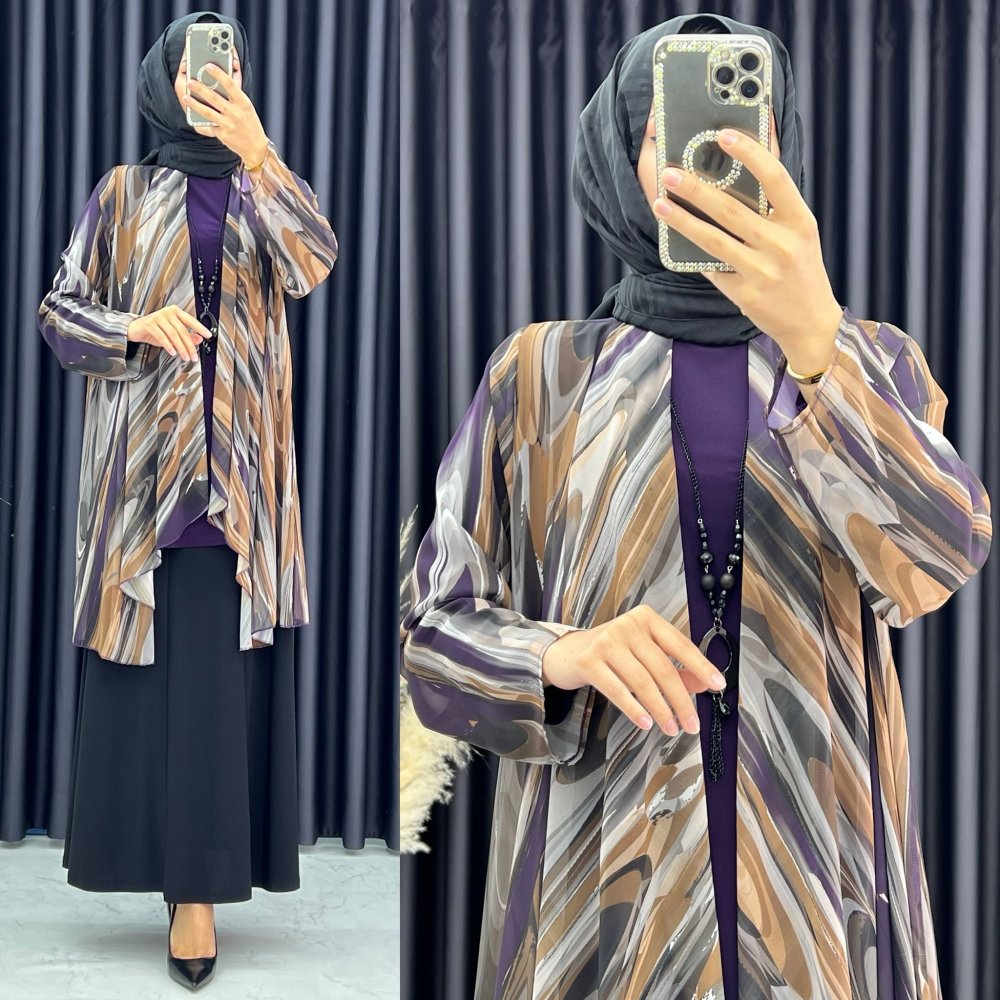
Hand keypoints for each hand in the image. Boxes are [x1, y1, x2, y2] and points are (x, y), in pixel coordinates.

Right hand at [126, 305, 212, 362]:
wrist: (136, 328)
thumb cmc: (155, 330)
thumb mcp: (173, 334)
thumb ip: (187, 336)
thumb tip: (199, 339)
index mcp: (176, 312)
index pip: (191, 320)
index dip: (200, 328)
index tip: (208, 335)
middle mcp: (168, 312)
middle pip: (183, 330)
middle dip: (190, 346)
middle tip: (194, 356)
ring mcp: (158, 317)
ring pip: (174, 334)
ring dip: (181, 348)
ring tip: (185, 357)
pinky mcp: (150, 324)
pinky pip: (162, 337)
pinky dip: (169, 346)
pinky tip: (173, 352)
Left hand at [183, 62, 268, 166]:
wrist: (255, 147)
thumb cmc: (250, 123)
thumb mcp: (246, 107)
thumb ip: (234, 96)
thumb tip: (218, 82)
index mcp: (244, 103)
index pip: (230, 85)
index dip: (218, 74)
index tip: (208, 66)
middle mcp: (236, 113)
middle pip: (214, 98)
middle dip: (200, 89)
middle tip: (190, 82)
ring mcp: (229, 125)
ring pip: (208, 112)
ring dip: (194, 104)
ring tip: (185, 97)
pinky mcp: (223, 135)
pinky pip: (209, 126)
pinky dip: (200, 121)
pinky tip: (192, 115)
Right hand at [541, 604, 726, 735]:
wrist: (567, 653)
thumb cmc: (611, 653)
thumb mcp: (643, 653)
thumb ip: (674, 667)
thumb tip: (703, 684)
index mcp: (646, 619)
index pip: (680, 644)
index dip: (700, 666)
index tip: (717, 684)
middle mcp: (627, 626)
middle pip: (663, 668)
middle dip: (681, 700)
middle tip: (692, 723)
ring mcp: (606, 642)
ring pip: (642, 682)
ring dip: (661, 709)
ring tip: (671, 728)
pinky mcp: (589, 661)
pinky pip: (618, 690)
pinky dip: (635, 709)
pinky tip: (646, 722)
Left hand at [653, 128, 842, 374]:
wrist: (811, 323)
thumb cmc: (801, 270)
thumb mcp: (800, 233)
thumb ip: (776, 205)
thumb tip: (744, 166)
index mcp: (800, 221)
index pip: (775, 178)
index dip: (749, 153)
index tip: (723, 135)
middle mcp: (782, 245)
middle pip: (731, 209)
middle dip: (697, 188)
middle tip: (671, 172)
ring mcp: (762, 272)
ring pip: (713, 239)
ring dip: (682, 220)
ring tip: (661, 203)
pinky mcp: (744, 294)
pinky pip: (711, 268)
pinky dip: (691, 252)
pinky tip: (672, 239)